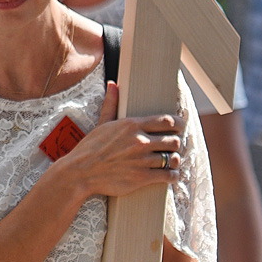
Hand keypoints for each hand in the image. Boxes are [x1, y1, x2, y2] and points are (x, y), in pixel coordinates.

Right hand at [59, 83, 182, 203]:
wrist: (80, 172)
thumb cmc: (90, 148)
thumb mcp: (102, 123)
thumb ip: (111, 104)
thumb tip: (113, 84)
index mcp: (132, 125)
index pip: (167, 120)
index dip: (179, 123)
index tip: (180, 127)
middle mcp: (140, 141)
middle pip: (173, 140)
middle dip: (176, 143)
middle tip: (174, 146)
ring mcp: (142, 160)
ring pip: (172, 158)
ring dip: (174, 160)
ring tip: (172, 161)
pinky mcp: (141, 177)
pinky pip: (167, 176)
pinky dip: (173, 176)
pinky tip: (171, 176)